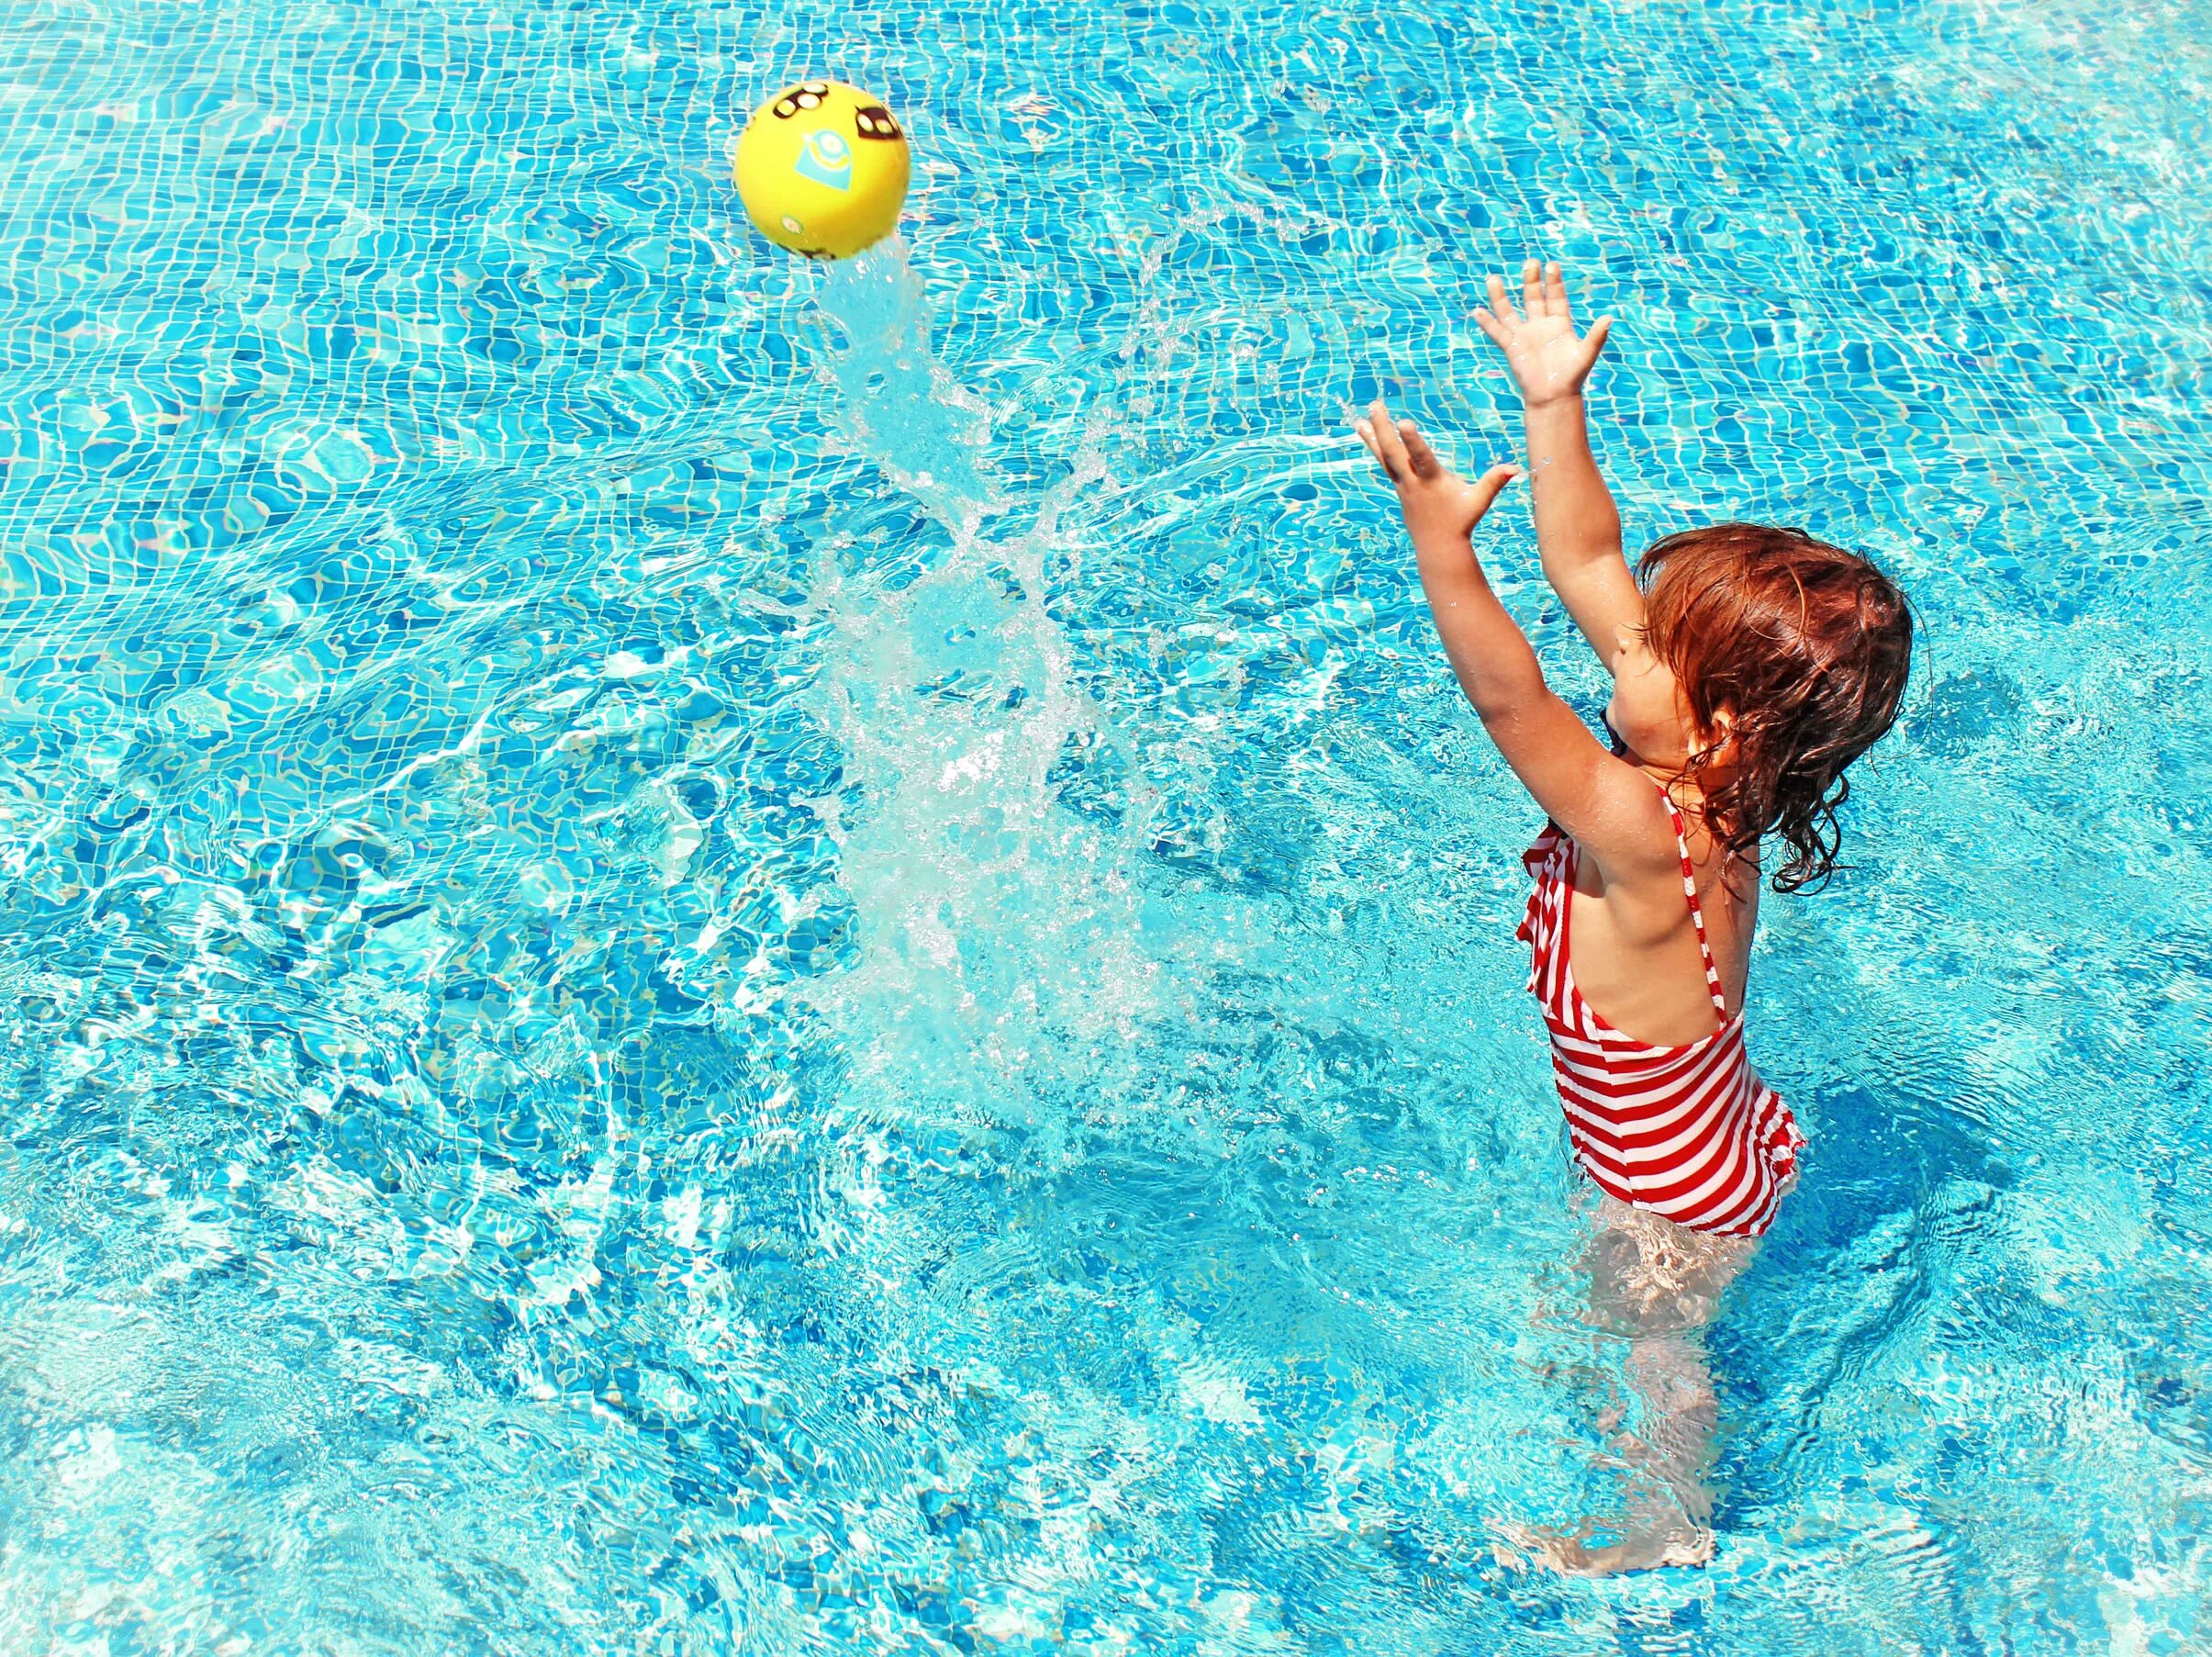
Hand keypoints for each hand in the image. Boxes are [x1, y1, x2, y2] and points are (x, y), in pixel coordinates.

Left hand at [1354, 398, 1520, 546]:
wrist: (1438, 546)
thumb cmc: (1461, 521)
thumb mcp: (1479, 501)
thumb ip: (1494, 481)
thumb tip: (1516, 468)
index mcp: (1432, 481)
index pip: (1421, 457)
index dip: (1412, 440)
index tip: (1403, 421)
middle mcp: (1413, 481)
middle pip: (1394, 453)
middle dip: (1384, 429)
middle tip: (1375, 405)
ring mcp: (1403, 485)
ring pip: (1384, 458)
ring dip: (1372, 437)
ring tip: (1359, 420)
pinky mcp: (1399, 488)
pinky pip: (1385, 464)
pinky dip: (1376, 449)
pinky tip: (1369, 435)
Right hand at [1475, 261, 1612, 408]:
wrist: (1554, 397)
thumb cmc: (1572, 376)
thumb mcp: (1586, 354)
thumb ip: (1596, 336)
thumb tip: (1609, 318)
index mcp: (1559, 323)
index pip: (1556, 297)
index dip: (1554, 282)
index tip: (1552, 266)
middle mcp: (1540, 325)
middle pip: (1533, 297)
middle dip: (1531, 281)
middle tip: (1530, 263)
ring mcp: (1524, 335)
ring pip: (1509, 311)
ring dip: (1501, 296)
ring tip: (1492, 278)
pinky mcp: (1511, 348)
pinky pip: (1497, 333)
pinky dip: (1487, 323)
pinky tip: (1477, 311)